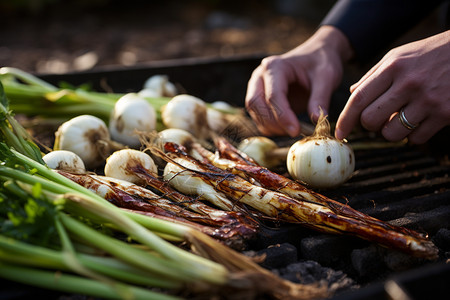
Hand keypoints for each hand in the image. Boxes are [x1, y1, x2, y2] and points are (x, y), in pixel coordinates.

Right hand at [245, 26, 352, 136]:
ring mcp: (257, 86)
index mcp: (275, 66)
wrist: (318, 55)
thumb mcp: (326, 77)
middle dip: (273, 122)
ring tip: (293, 130)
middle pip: (256, 103)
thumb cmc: (321, 62)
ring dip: (270, 126)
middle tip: (294, 132)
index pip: (273, 95)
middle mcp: (260, 75)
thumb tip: (316, 120)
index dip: (283, 116)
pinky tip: (287, 128)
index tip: (296, 131)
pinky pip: (258, 116)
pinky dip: (269, 126)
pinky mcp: (260, 97)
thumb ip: (320, 98)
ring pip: (254, 111)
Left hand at [335, 30, 449, 143]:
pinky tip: (419, 121)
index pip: (359, 99)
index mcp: (394, 67)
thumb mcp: (400, 56)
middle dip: (369, 125)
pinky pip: (416, 138)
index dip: (345, 119)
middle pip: (371, 119)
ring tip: (399, 120)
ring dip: (390, 132)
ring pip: (391, 133)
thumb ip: (374, 75)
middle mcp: (409, 84)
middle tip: (377, 119)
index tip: (339, 132)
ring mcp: (428, 100)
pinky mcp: (445, 114)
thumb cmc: (431, 54)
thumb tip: (352, 93)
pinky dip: (413, 135)